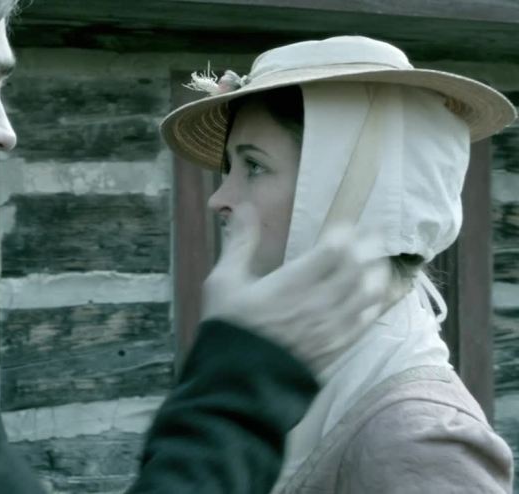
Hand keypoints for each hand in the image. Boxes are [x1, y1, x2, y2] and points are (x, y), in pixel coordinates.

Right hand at [201, 203, 390, 373]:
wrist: (237, 383)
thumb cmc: (228, 328)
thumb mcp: (224, 282)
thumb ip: (239, 243)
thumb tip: (245, 207)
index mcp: (292, 283)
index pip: (333, 251)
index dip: (346, 234)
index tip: (347, 225)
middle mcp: (318, 303)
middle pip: (357, 269)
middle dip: (368, 249)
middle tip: (373, 237)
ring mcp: (331, 328)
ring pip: (368, 295)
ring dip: (377, 275)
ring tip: (378, 264)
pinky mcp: (336, 348)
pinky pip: (365, 322)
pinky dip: (375, 306)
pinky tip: (375, 298)